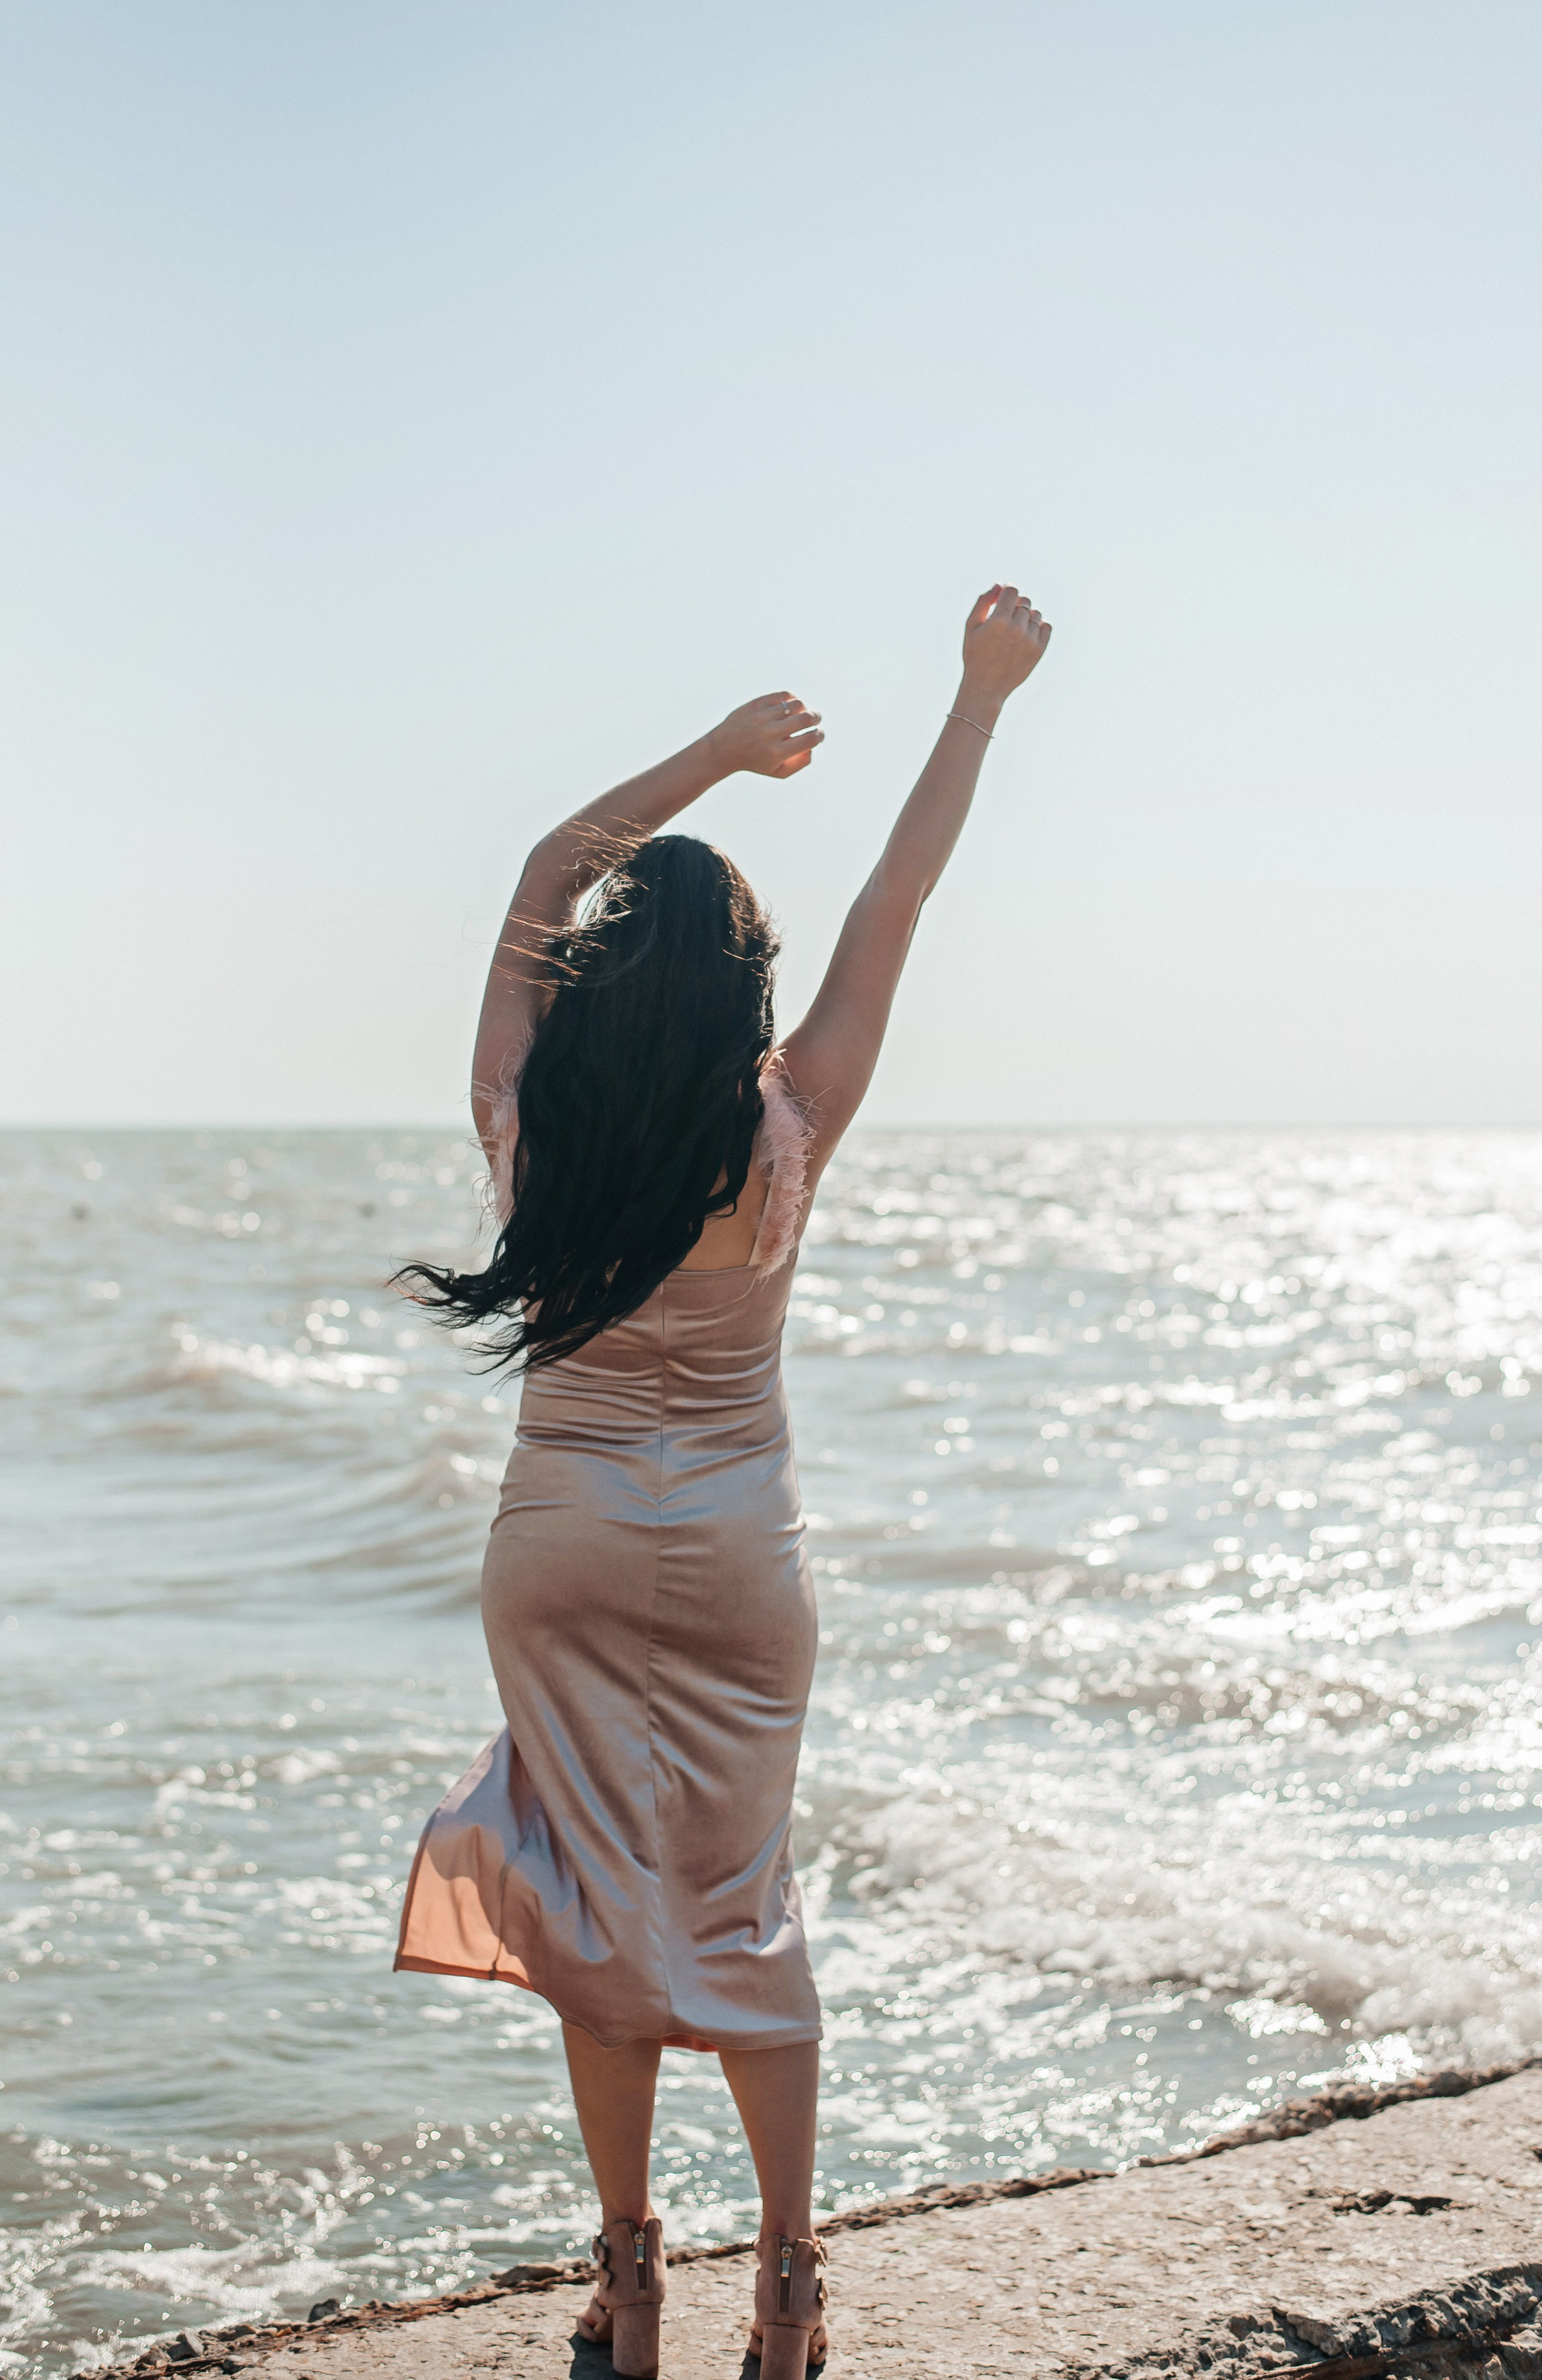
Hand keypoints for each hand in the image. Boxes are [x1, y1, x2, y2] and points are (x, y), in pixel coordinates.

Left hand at [708, 692, 824, 779]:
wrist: (723, 749)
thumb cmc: (755, 761)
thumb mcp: (778, 771)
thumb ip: (800, 762)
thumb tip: (813, 746)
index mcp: (777, 752)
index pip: (810, 739)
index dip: (820, 735)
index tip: (819, 734)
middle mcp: (770, 733)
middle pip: (806, 718)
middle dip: (816, 718)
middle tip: (816, 719)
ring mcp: (762, 717)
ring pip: (796, 704)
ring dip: (804, 708)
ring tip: (801, 713)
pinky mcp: (756, 704)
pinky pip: (782, 695)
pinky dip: (791, 699)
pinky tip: (789, 706)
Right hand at [958, 585, 1051, 708]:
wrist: (986, 687)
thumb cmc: (975, 656)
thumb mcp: (971, 627)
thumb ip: (983, 602)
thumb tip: (999, 585)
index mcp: (999, 621)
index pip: (1012, 591)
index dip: (1007, 592)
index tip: (1003, 599)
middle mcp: (1017, 629)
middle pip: (1025, 601)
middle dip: (1016, 606)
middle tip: (1005, 619)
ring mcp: (1030, 640)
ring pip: (1036, 614)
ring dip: (1027, 617)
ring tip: (1014, 630)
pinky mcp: (1039, 650)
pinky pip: (1046, 626)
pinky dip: (1038, 627)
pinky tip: (1026, 635)